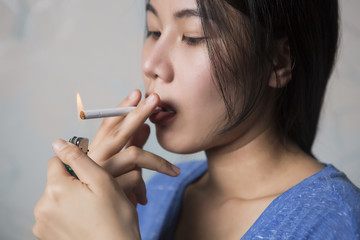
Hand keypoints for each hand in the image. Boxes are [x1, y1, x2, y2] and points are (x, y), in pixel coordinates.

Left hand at [33, 139, 140, 239]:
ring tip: (92, 210)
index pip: (56, 161)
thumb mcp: (103, 181)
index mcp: (56, 190)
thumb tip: (58, 143)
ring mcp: (43, 225)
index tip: (90, 176)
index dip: (76, 165)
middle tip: (96, 196)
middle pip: (57, 181)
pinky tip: (85, 221)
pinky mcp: (46, 236)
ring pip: (57, 198)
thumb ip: (78, 159)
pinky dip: (68, 215)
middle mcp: (43, 207)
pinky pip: (56, 215)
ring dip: (71, 199)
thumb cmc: (115, 222)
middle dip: (74, 184)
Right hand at [87, 90, 179, 205]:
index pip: (108, 124)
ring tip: (174, 171)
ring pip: (134, 155)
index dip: (122, 108)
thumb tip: (145, 126)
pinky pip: (136, 179)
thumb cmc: (107, 190)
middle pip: (118, 131)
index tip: (137, 92)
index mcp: (96, 150)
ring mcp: (100, 173)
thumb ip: (130, 145)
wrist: (95, 223)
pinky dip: (142, 188)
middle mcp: (94, 158)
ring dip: (158, 162)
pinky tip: (143, 200)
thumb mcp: (120, 166)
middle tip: (155, 98)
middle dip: (138, 113)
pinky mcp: (108, 189)